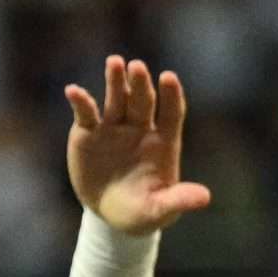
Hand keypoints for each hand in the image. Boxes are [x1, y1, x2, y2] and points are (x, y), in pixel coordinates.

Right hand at [64, 57, 211, 236]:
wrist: (110, 214)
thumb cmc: (141, 211)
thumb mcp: (159, 211)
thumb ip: (179, 201)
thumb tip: (204, 198)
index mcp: (163, 140)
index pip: (171, 112)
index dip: (171, 95)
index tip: (168, 78)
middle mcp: (140, 127)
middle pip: (143, 100)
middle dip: (140, 83)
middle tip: (137, 67)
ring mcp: (114, 127)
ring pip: (117, 99)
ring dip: (115, 81)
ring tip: (114, 62)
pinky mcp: (89, 132)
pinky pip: (85, 113)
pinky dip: (80, 101)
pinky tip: (72, 91)